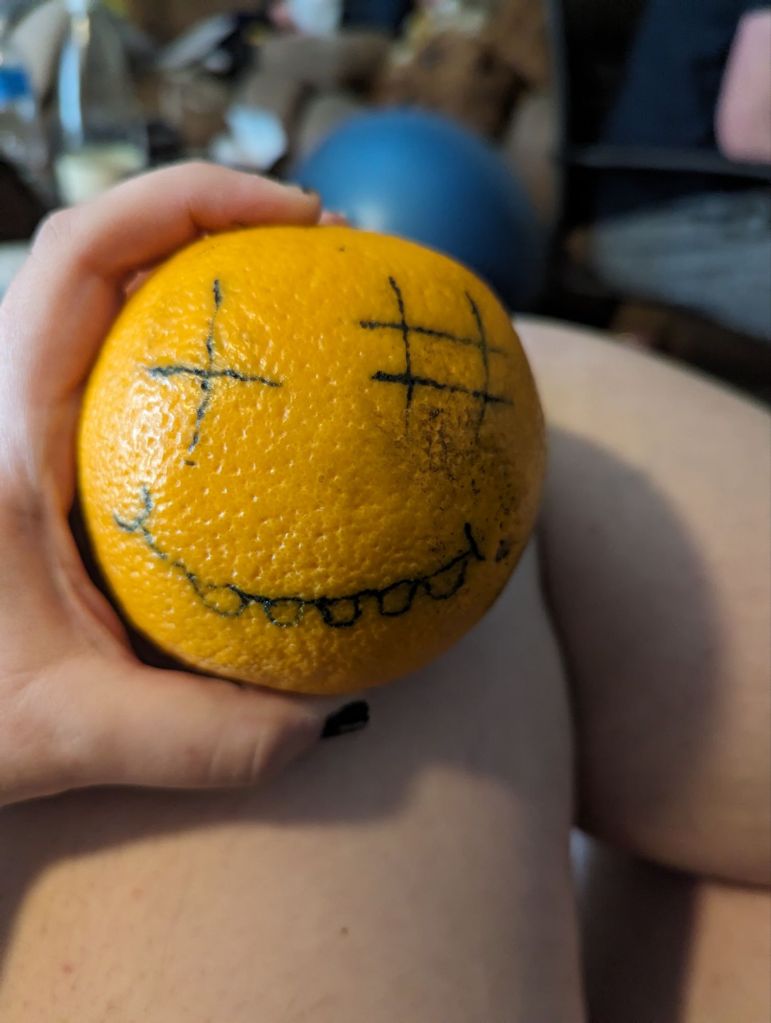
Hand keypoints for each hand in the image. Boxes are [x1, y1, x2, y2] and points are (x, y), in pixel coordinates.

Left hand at [0, 163, 366, 807]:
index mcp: (7, 428)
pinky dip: (209, 364)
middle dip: (219, 222)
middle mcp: (17, 405)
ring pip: (121, 308)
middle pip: (110, 254)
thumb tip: (313, 729)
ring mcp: (39, 428)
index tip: (295, 216)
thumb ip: (190, 738)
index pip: (84, 257)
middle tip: (322, 246)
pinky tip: (276, 417)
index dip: (188, 202)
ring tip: (309, 302)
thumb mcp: (62, 730)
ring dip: (212, 284)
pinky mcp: (60, 462)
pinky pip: (139, 378)